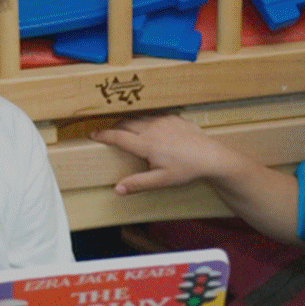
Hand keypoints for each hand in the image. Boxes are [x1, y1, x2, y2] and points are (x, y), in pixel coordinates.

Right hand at [94, 115, 237, 194]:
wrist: (211, 156)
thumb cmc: (186, 170)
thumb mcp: (161, 181)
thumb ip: (137, 183)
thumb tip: (117, 189)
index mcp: (146, 144)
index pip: (118, 137)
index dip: (104, 135)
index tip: (93, 135)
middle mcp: (153, 128)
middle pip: (126, 124)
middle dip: (115, 128)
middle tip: (109, 133)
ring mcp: (164, 121)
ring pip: (139, 118)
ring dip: (130, 123)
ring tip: (126, 130)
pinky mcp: (173, 117)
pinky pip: (154, 116)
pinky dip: (146, 121)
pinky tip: (149, 129)